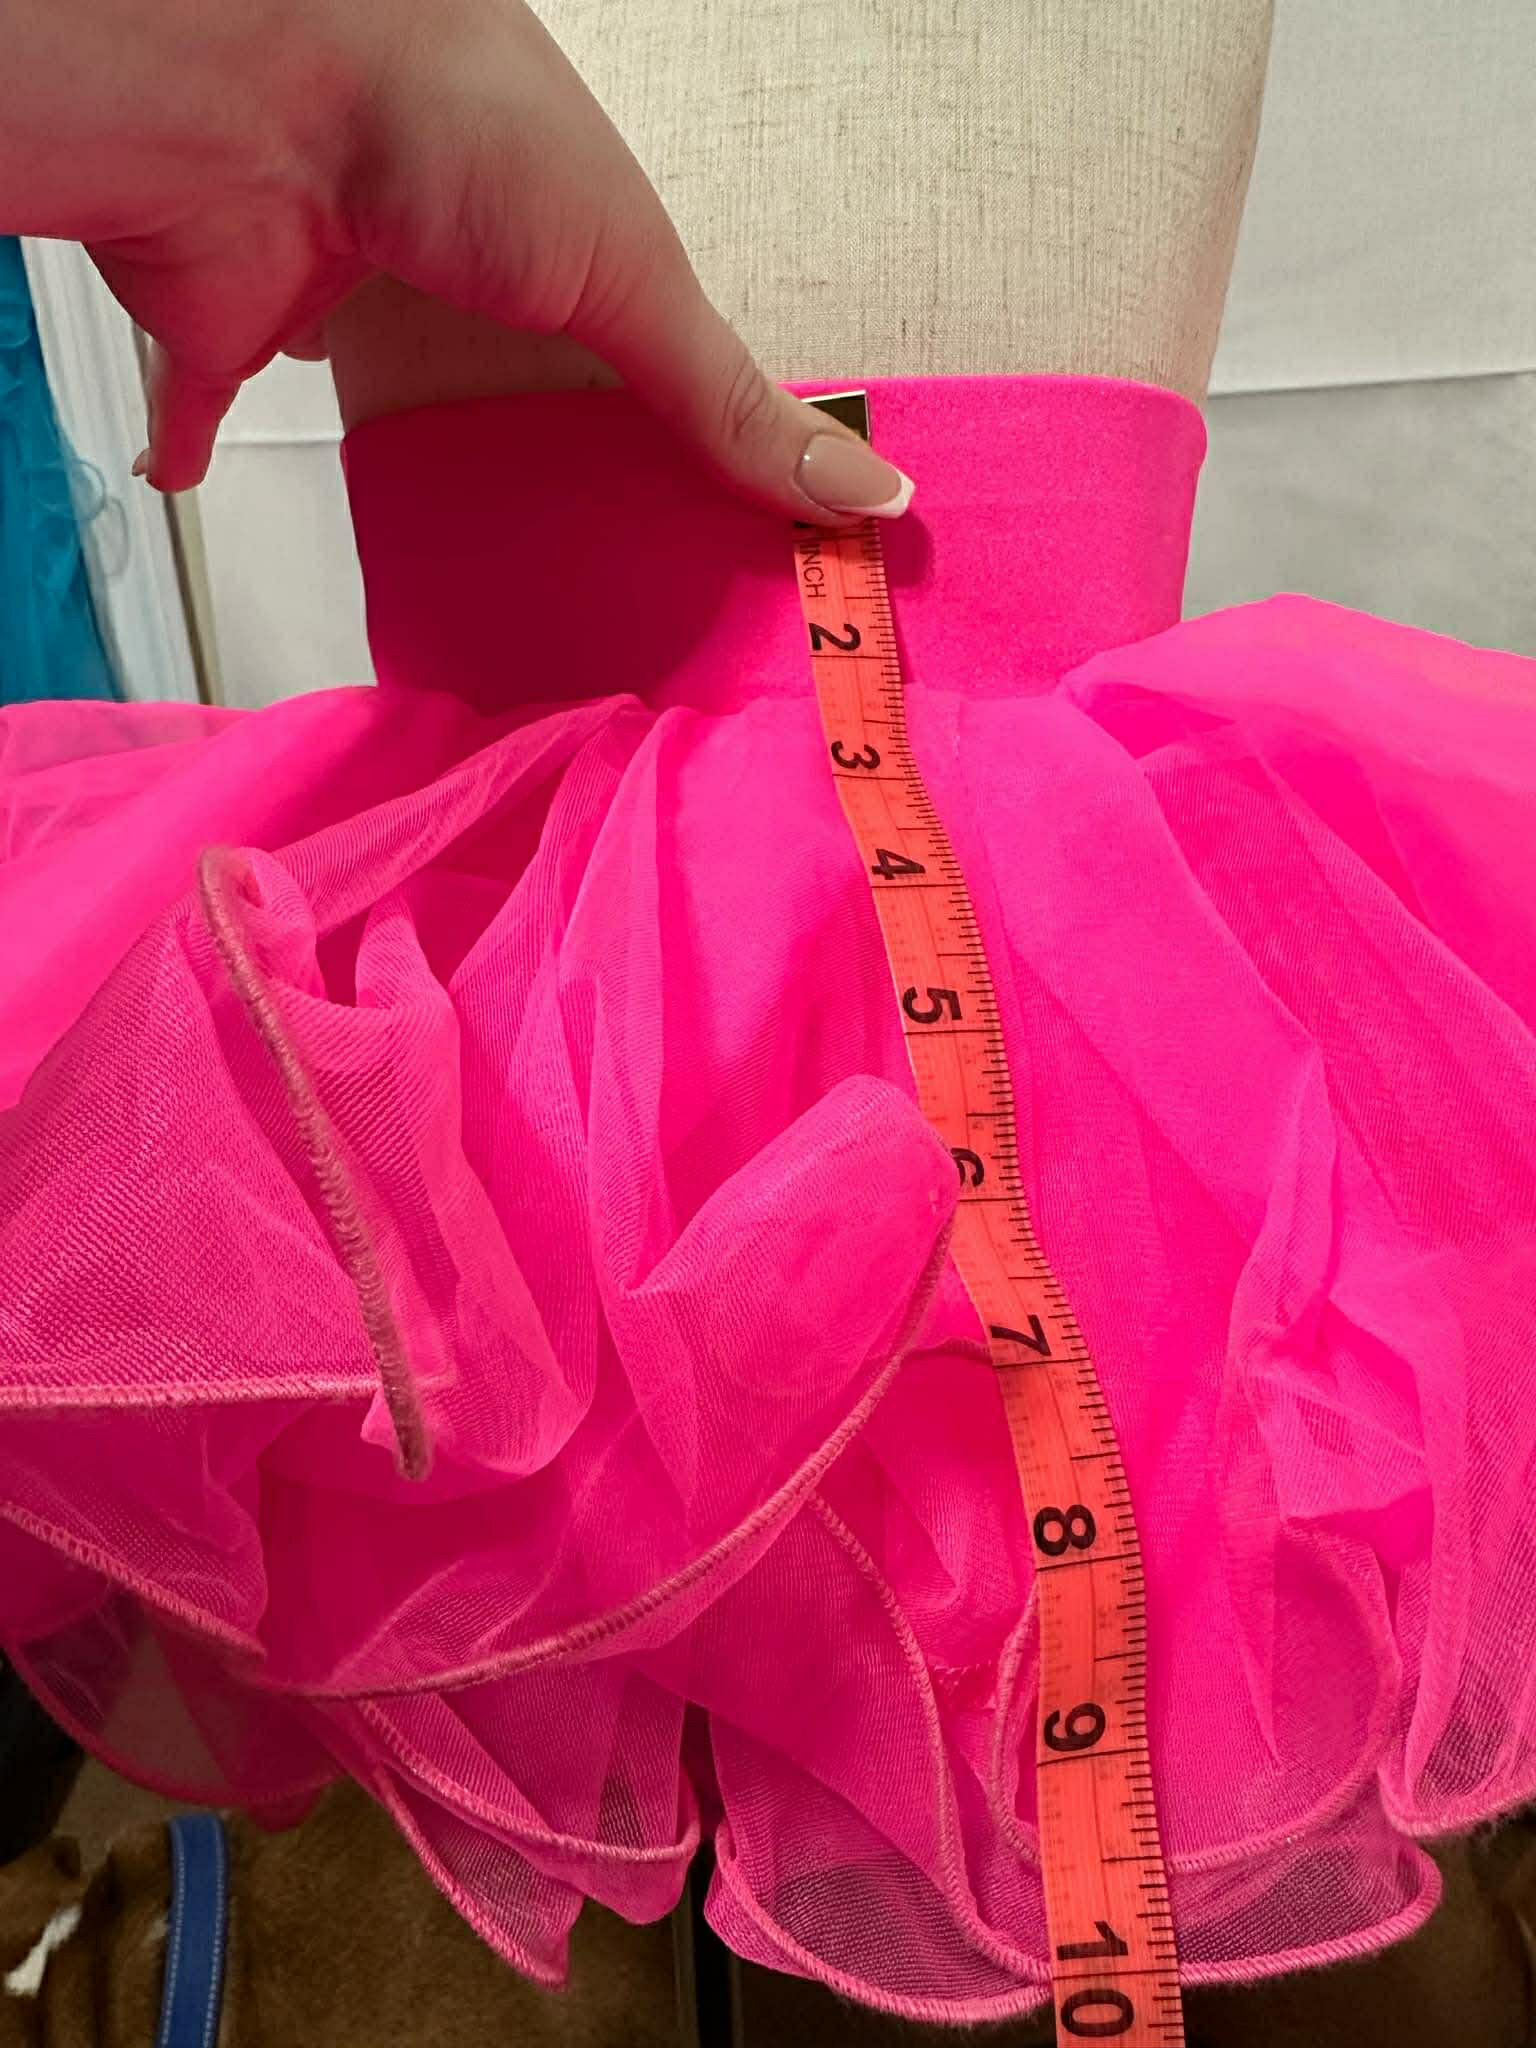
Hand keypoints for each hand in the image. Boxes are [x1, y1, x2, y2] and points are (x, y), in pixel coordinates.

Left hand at [1, 0, 912, 521]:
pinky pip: (198, 398)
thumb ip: (730, 404)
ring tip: (432, 509)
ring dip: (382, 431)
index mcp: (549, 225)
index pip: (618, 334)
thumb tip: (872, 490)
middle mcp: (436, 248)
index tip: (695, 498)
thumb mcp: (635, 277)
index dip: (654, 409)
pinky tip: (191, 471)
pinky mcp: (225, 326)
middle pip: (489, 362)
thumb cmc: (459, 128)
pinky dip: (188, 437)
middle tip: (565, 519)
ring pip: (359, 375)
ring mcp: (327, 282)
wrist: (261, 83)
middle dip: (520, 426)